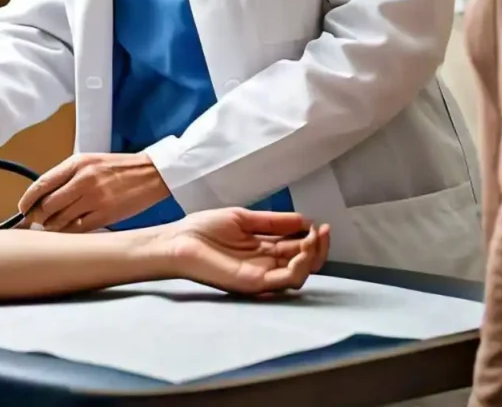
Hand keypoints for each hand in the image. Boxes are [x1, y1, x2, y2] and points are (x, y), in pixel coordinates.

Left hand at [19, 153, 167, 230]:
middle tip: (37, 221)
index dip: (27, 200)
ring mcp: (94, 198)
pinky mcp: (105, 215)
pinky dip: (68, 233)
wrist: (150, 173)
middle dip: (38, 217)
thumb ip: (67, 176)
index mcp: (77, 163)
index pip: (41, 184)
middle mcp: (83, 180)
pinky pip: (76, 230)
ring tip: (53, 226)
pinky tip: (69, 230)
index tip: (22, 209)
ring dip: (52, 227)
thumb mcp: (90, 162)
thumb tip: (42, 197)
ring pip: (59, 220)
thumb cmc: (118, 168)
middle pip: (47, 206)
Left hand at [164, 208, 330, 294]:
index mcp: (264, 249)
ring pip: (298, 275)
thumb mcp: (244, 218)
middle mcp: (266, 264)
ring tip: (313, 239)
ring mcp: (261, 275)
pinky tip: (302, 251)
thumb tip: (304, 220)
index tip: (320, 224)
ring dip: (312, 257)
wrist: (179, 240)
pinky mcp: (253, 283)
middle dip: (318, 248)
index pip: (297, 247)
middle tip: (323, 231)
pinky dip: (297, 268)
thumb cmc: (204, 229)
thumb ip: (273, 222)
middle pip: (303, 263)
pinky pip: (282, 281)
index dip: (312, 238)